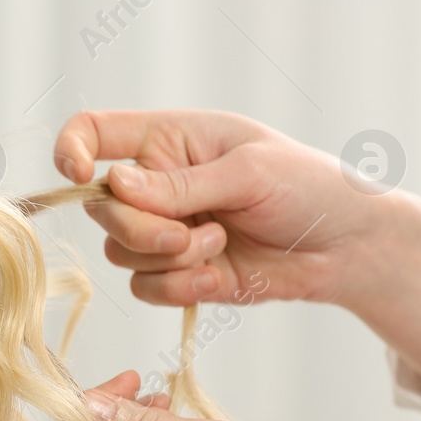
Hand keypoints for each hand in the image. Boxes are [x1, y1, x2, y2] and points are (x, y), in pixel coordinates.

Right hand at [52, 108, 420, 391]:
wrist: (349, 247)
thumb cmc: (310, 187)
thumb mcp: (249, 172)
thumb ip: (179, 184)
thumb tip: (114, 185)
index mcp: (168, 139)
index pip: (93, 132)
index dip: (71, 151)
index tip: (79, 175)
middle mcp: (157, 184)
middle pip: (102, 209)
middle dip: (140, 228)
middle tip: (190, 233)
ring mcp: (165, 231)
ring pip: (120, 253)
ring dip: (167, 258)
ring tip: (218, 247)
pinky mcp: (179, 275)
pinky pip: (145, 288)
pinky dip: (177, 288)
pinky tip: (216, 277)